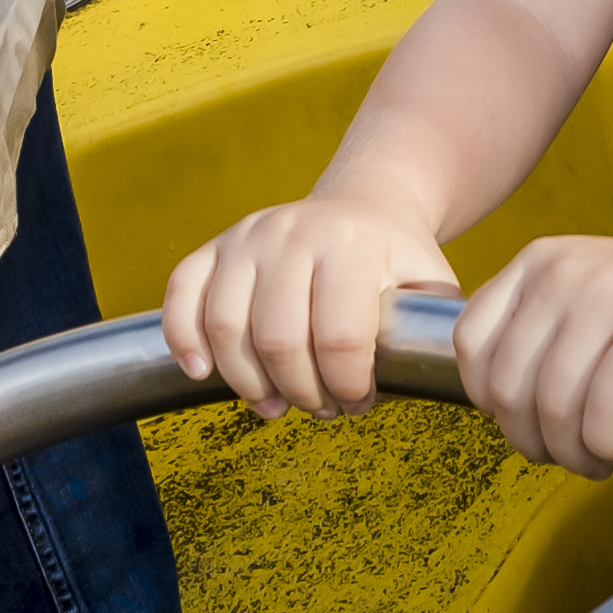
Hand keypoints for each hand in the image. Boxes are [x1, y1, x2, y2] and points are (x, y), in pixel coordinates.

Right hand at [160, 188, 461, 418]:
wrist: (364, 205)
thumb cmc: (396, 260)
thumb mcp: (430, 284)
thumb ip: (430, 329)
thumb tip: (430, 379)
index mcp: (352, 243)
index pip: (339, 336)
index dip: (348, 386)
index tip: (359, 401)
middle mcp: (293, 232)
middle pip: (278, 339)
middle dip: (302, 392)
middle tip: (322, 406)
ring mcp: (247, 236)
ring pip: (226, 327)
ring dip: (249, 383)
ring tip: (277, 403)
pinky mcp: (214, 247)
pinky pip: (182, 295)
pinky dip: (185, 339)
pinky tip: (204, 372)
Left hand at [451, 232, 612, 475]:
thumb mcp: (582, 304)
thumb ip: (536, 338)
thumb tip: (499, 416)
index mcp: (539, 264)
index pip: (471, 346)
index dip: (491, 403)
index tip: (528, 422)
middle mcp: (565, 272)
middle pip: (508, 387)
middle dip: (532, 441)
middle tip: (568, 454)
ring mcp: (610, 297)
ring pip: (552, 407)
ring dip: (574, 453)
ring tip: (599, 455)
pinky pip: (604, 416)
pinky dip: (611, 446)